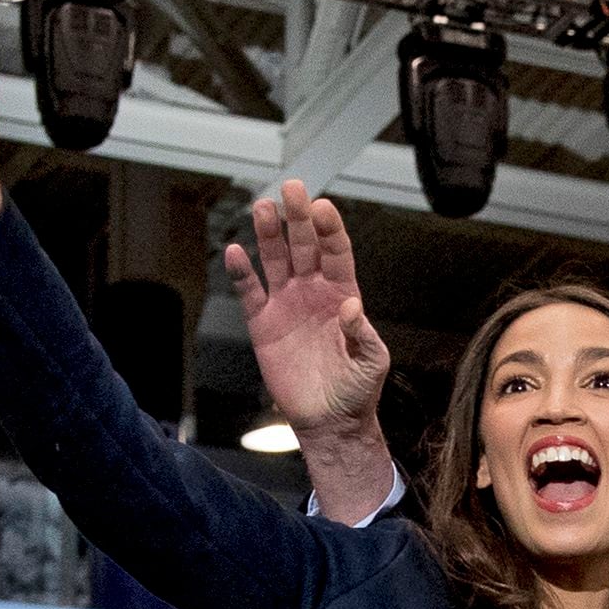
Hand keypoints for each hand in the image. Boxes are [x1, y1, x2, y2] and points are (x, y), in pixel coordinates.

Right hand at [224, 181, 389, 437]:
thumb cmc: (356, 390)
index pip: (336, 252)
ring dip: (269, 234)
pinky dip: (242, 272)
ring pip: (275, 260)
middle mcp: (313, 291)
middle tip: (292, 189)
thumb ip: (364, 335)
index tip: (322, 208)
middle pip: (304, 246)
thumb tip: (351, 308)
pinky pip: (250, 292)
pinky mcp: (263, 323)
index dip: (329, 229)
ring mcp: (286, 304)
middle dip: (298, 218)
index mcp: (343, 295)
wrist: (329, 420)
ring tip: (263, 208)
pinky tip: (235, 251)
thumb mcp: (372, 363)